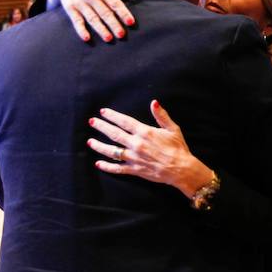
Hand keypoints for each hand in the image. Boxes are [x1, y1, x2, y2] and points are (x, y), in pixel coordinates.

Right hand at [51, 0, 134, 41]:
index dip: (123, 13)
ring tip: (108, 39)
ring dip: (100, 29)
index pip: (115, 3)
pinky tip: (87, 38)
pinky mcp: (70, 9)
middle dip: (114, 24)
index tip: (131, 22)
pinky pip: (77, 21)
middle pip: (104, 12)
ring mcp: (80, 3)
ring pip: (92, 18)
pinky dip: (81, 30)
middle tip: (121, 35)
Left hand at [87, 100, 212, 198]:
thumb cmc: (178, 148)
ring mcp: (134, 158)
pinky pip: (117, 168)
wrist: (180, 169)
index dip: (112, 116)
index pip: (124, 121)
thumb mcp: (172, 128)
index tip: (103, 112)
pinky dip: (107, 166)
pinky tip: (99, 163)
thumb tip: (154, 102)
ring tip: (90, 141)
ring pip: (112, 151)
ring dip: (99, 146)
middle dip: (101, 127)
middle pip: (114, 134)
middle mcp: (136, 144)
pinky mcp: (134, 170)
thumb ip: (161, 115)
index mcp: (145, 132)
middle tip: (92, 122)